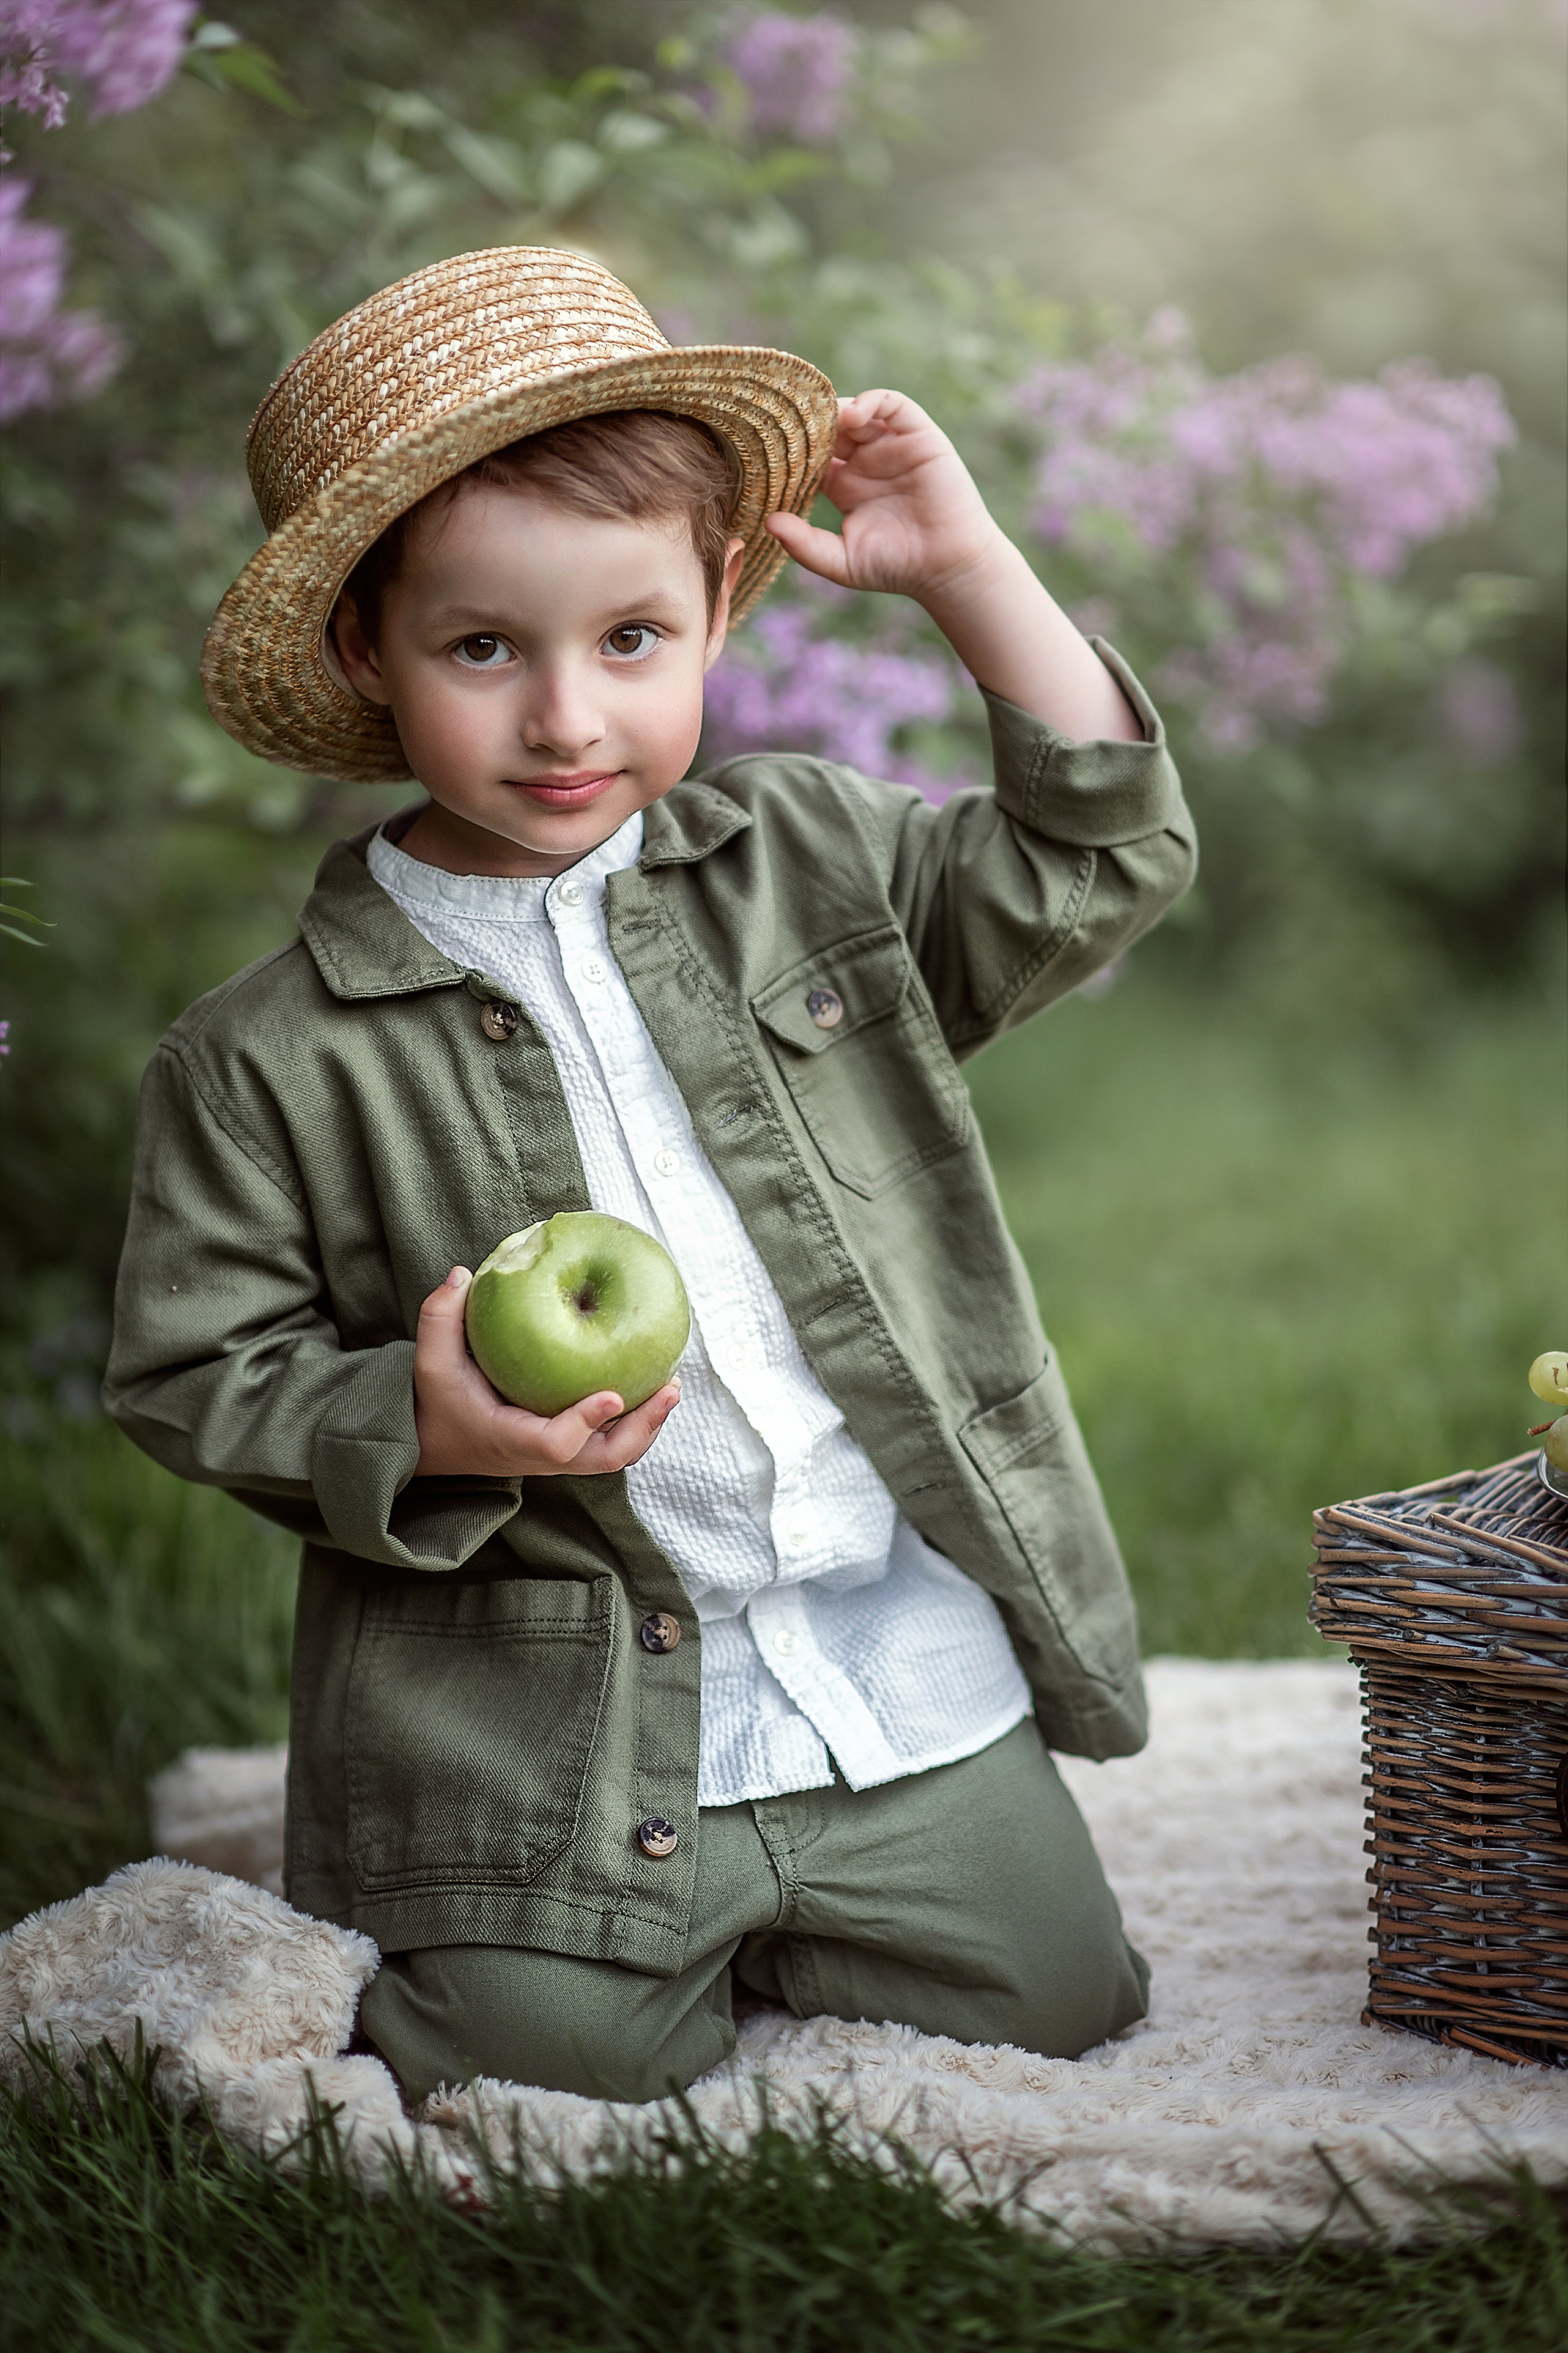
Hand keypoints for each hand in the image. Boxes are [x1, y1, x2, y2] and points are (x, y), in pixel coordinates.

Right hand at [412, 1266, 680, 1477]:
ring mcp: (559, 1456)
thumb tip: (462, 1274)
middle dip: (644, 1426)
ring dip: (648, 1423)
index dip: (585, 1421)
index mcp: (510, 1438)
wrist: (436, 1442)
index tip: (613, 1393)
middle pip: (606, 1458)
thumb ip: (440, 1318)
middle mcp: (541, 1455)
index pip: (555, 1443)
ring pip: (617, 1453)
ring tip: (671, 1383)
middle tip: (670, 1387)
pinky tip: (652, 1379)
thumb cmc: (437, 1402)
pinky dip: (637, 1417)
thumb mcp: (430, 1362)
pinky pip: (612, 1440)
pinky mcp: (569, 1447)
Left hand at [763, 389, 1002, 605]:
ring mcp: (892, 446)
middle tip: (787, 426)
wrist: (947, 567)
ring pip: (856, 411)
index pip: (810, 456)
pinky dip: (870, 401)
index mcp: (845, 486)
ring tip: (820, 422)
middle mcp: (866, 462)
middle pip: (829, 428)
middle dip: (809, 425)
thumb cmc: (896, 568)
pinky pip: (892, 404)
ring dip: (835, 410)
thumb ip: (804, 544)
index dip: (791, 451)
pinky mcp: (918, 435)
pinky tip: (852, 417)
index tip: (767, 452)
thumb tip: (768, 522)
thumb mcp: (840, 561)